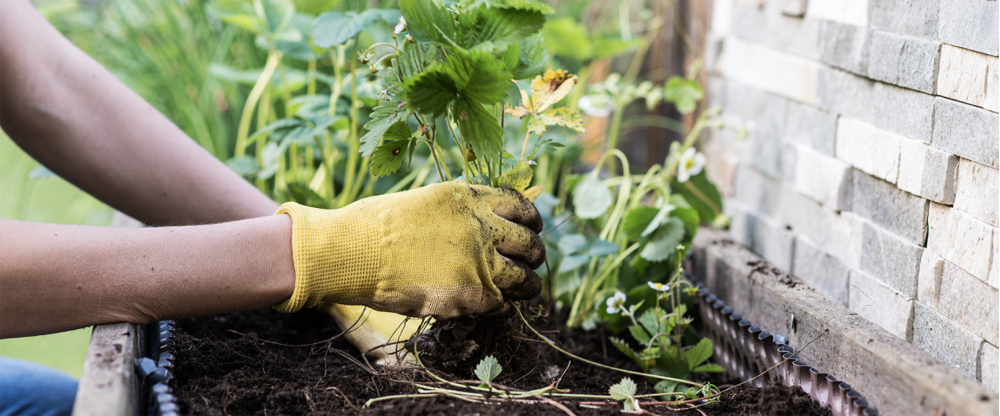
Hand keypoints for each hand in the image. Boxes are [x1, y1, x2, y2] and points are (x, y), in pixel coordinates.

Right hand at [274, 181, 544, 318]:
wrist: (351, 251)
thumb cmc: (375, 227)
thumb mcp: (425, 203)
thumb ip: (459, 213)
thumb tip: (484, 225)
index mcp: (468, 197)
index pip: (520, 204)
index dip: (530, 220)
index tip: (530, 229)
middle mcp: (480, 225)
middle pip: (530, 243)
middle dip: (534, 255)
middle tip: (530, 262)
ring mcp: (478, 260)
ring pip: (526, 278)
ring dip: (527, 285)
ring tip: (524, 289)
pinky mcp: (471, 293)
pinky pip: (502, 303)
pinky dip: (500, 305)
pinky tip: (489, 304)